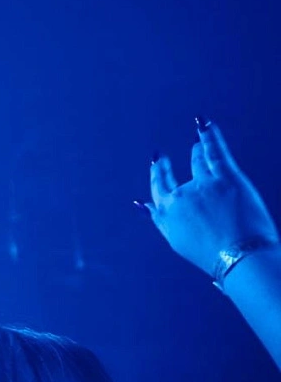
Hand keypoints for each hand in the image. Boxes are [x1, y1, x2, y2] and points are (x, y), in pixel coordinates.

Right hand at [144, 119, 278, 277]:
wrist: (240, 257)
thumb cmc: (212, 255)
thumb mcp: (178, 240)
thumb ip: (159, 218)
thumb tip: (141, 203)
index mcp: (167, 212)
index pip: (159, 189)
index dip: (157, 176)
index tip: (156, 166)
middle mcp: (182, 195)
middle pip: (173, 175)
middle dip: (167, 165)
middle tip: (164, 156)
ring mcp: (204, 184)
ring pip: (199, 161)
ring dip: (197, 150)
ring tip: (198, 141)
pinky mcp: (227, 177)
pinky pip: (216, 150)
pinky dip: (209, 135)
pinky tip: (205, 124)